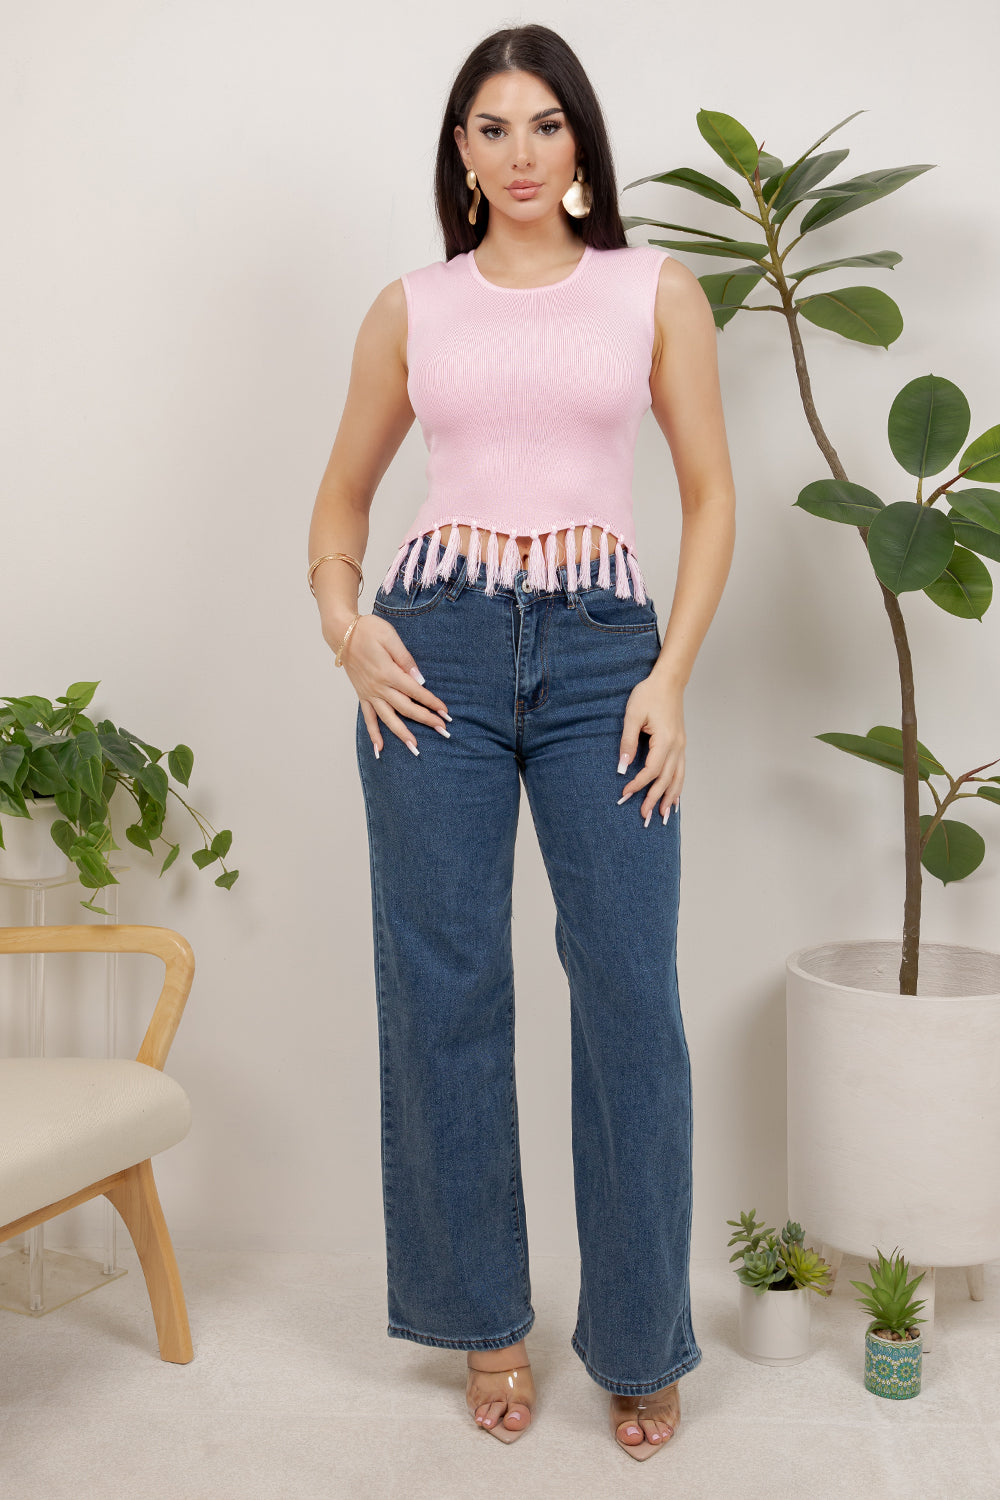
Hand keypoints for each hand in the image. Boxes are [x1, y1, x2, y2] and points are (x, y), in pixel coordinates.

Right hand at [329, 613, 450, 755]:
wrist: (341, 632)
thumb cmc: (367, 630)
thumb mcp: (390, 637)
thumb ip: (405, 659)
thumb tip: (419, 679)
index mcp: (388, 672)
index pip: (415, 692)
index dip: (431, 702)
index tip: (445, 712)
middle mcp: (378, 687)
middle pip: (406, 708)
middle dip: (425, 720)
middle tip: (442, 730)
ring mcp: (369, 693)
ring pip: (388, 718)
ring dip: (402, 734)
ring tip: (414, 747)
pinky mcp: (362, 695)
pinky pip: (368, 718)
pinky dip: (374, 733)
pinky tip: (380, 748)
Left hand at [616, 673, 684, 823]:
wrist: (668, 681)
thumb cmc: (649, 694)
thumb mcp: (632, 716)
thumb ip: (627, 742)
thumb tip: (622, 767)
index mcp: (665, 740)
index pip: (651, 771)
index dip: (638, 785)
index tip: (625, 795)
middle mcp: (677, 746)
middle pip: (666, 780)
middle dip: (654, 799)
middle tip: (644, 817)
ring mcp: (681, 746)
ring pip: (678, 778)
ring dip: (670, 797)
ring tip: (664, 816)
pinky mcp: (681, 744)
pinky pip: (681, 770)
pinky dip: (678, 786)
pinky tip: (675, 797)